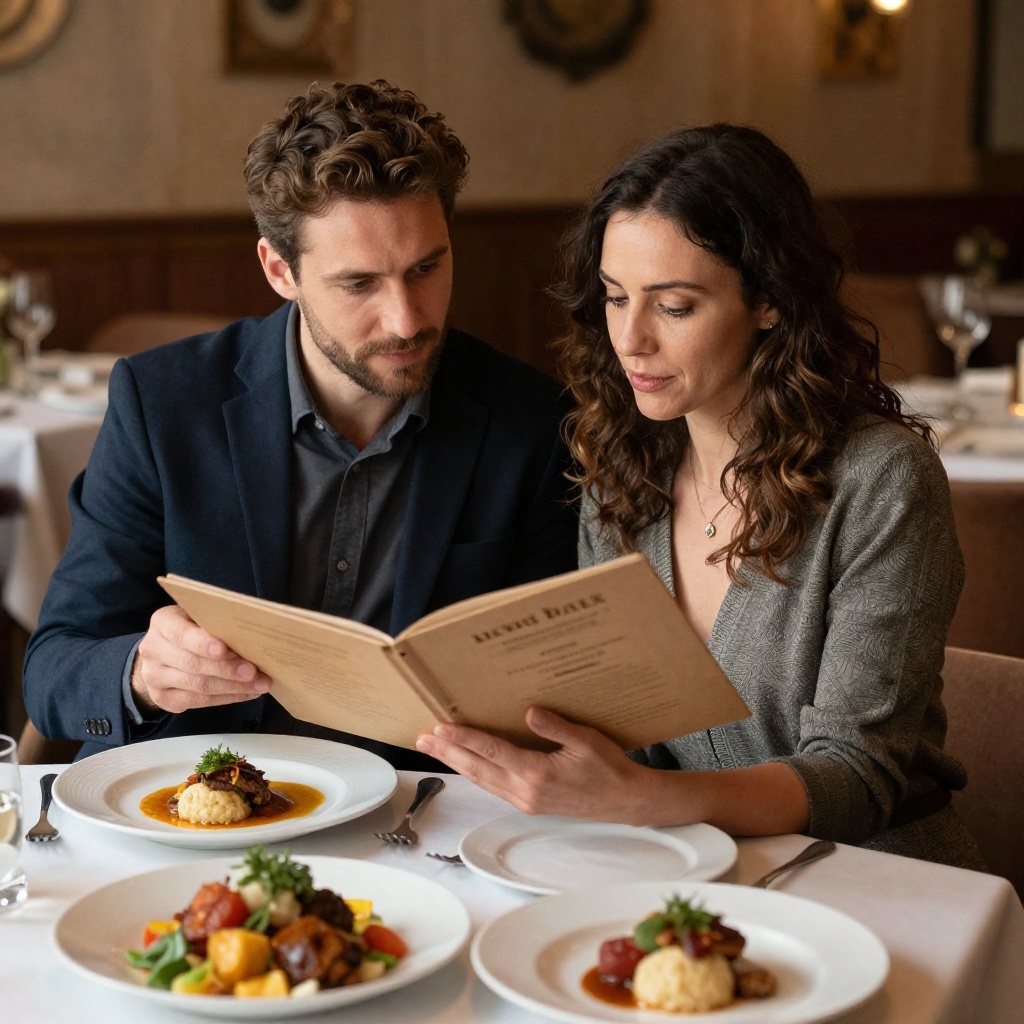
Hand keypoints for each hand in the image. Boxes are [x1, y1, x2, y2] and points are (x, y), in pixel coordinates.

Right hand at [130, 605, 270, 713]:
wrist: (161, 653)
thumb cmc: (191, 629)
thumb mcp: (198, 618)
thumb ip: (215, 624)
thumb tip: (249, 638)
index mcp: (162, 623)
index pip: (181, 634)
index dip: (203, 644)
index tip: (225, 650)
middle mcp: (152, 649)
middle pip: (193, 664)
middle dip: (227, 669)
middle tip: (254, 671)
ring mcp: (154, 677)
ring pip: (198, 686)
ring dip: (233, 687)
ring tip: (258, 684)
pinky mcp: (162, 698)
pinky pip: (198, 702)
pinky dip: (227, 697)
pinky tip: (247, 693)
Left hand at [415, 706, 650, 822]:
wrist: (625, 802)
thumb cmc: (609, 768)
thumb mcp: (586, 741)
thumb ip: (555, 727)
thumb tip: (529, 713)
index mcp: (537, 774)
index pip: (491, 751)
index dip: (463, 738)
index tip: (441, 727)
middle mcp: (525, 791)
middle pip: (477, 768)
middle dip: (448, 752)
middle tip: (423, 737)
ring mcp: (525, 801)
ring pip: (482, 779)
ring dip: (456, 762)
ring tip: (435, 748)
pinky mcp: (529, 804)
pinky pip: (493, 786)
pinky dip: (474, 772)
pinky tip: (465, 763)